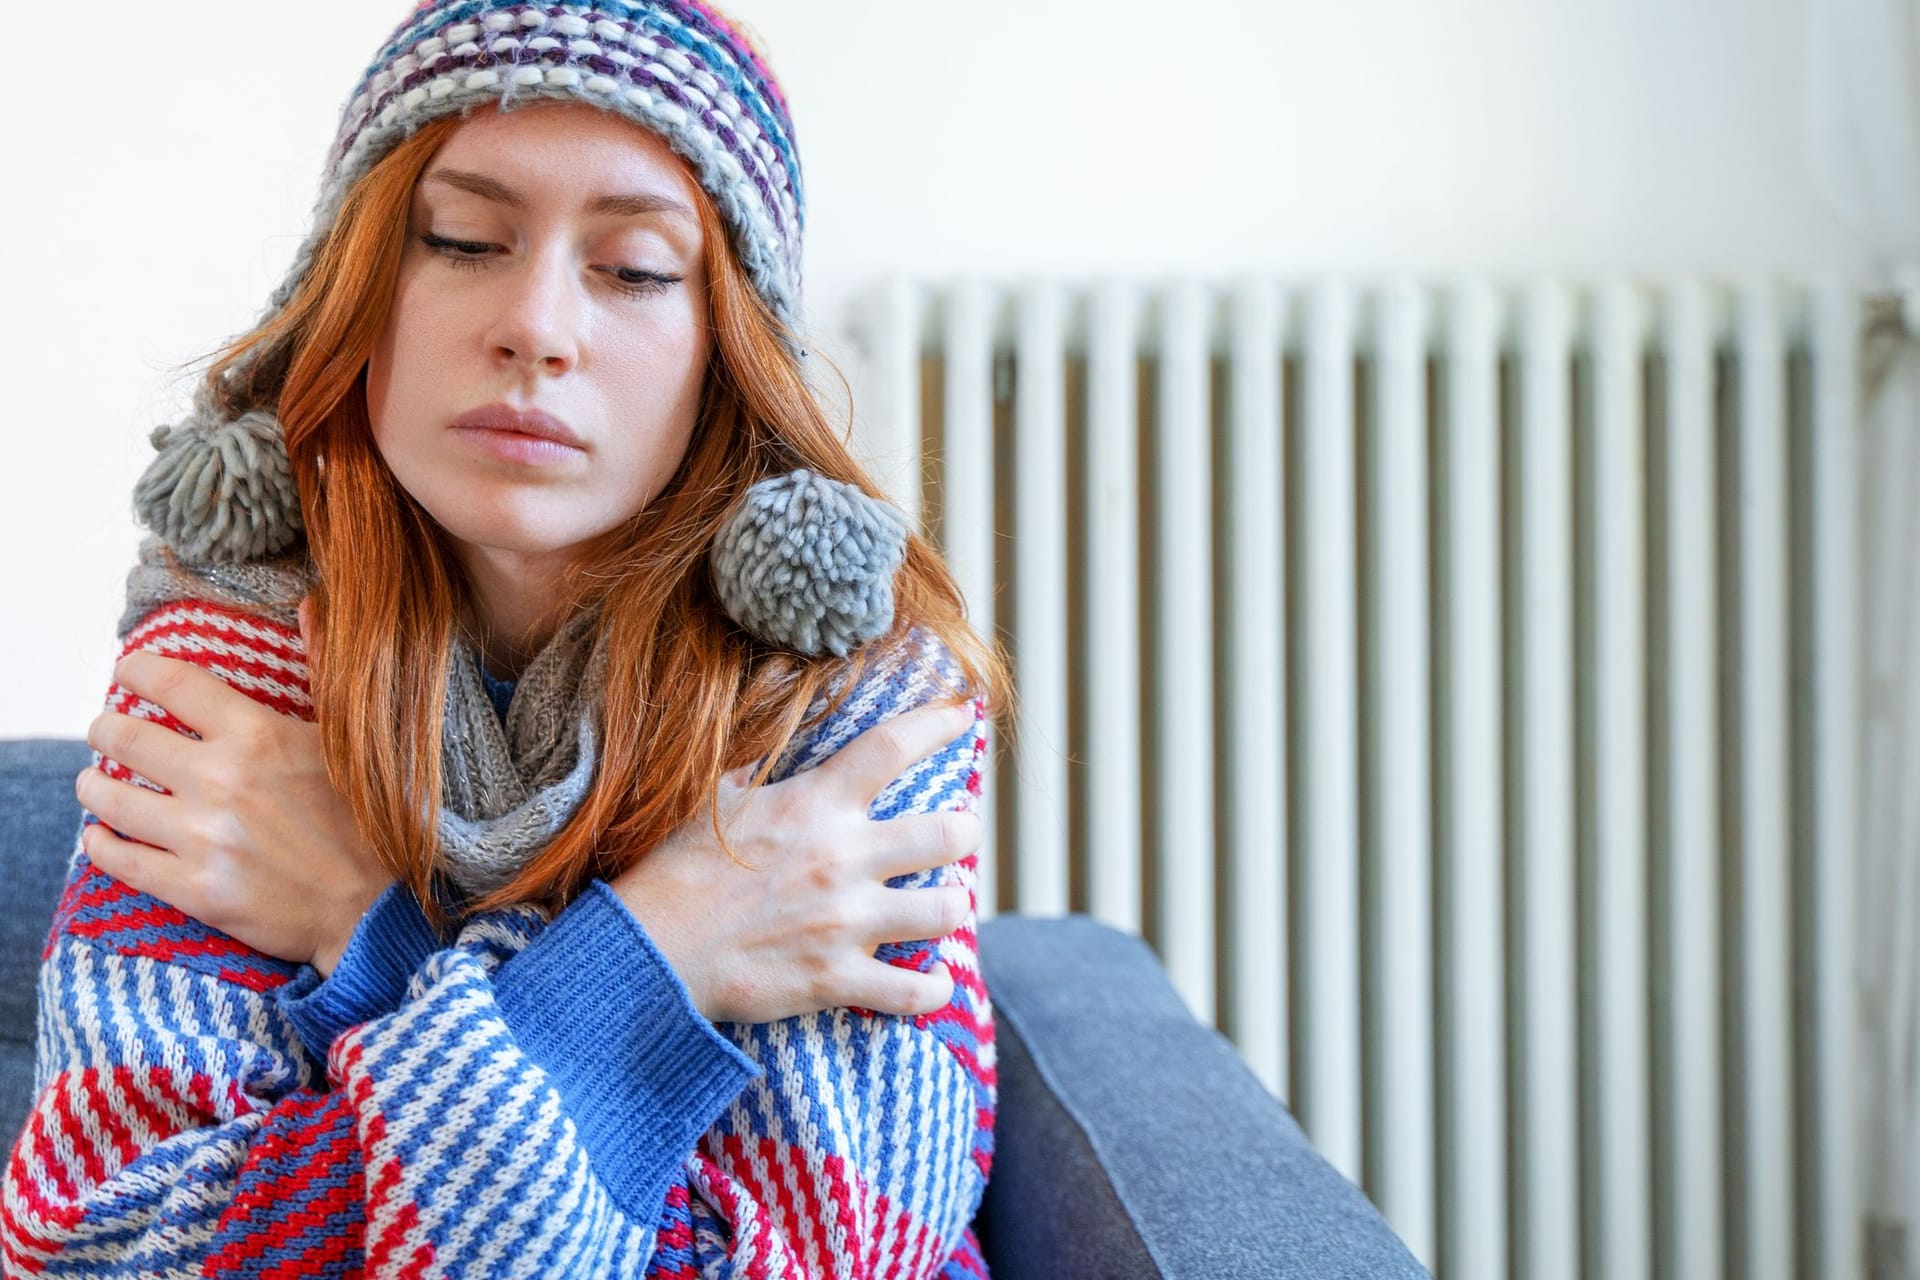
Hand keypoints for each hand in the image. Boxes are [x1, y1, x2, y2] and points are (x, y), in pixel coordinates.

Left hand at [74, 599, 393, 975]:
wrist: (374, 906)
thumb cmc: (367, 818)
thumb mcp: (349, 735)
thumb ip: (321, 664)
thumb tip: (313, 603)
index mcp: (257, 735)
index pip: (169, 682)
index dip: (136, 671)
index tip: (127, 674)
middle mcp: (220, 780)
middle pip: (121, 737)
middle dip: (105, 729)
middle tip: (108, 732)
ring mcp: (201, 837)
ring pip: (106, 798)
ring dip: (93, 786)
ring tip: (98, 784)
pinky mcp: (192, 888)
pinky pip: (116, 859)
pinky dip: (100, 843)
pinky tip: (103, 836)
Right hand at [612, 697, 981, 1024]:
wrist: (648, 949)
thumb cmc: (676, 869)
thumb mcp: (717, 798)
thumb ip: (759, 766)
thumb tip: (773, 731)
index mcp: (813, 804)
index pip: (891, 747)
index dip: (937, 724)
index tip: (963, 712)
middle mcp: (842, 858)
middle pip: (948, 833)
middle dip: (963, 831)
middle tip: (956, 835)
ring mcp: (845, 922)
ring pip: (946, 908)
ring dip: (951, 905)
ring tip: (941, 905)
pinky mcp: (837, 978)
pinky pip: (916, 990)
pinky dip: (933, 988)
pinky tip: (934, 979)